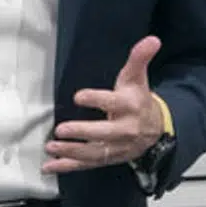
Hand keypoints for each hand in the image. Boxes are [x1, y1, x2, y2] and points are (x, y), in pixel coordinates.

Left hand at [45, 35, 164, 176]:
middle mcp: (125, 129)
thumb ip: (139, 59)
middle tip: (60, 130)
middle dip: (82, 133)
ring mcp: (117, 147)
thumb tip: (152, 39)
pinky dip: (68, 166)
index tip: (78, 96)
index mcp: (130, 106)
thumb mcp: (137, 78)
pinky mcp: (108, 158)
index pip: (113, 103)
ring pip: (94, 153)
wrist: (155, 129)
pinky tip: (50, 166)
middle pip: (104, 134)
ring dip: (71, 152)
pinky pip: (88, 165)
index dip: (96, 99)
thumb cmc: (138, 99)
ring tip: (51, 147)